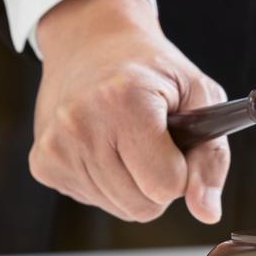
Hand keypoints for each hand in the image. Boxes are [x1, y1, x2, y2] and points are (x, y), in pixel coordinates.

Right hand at [30, 0, 229, 222]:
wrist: (94, 42)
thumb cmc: (155, 70)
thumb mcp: (200, 95)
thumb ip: (211, 156)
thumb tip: (207, 212)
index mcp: (125, 102)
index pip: (166, 184)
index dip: (183, 169)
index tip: (177, 141)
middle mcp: (81, 124)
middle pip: (144, 206)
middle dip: (160, 181)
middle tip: (155, 139)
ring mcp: (56, 146)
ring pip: (121, 209)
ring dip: (136, 183)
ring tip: (130, 138)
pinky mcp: (43, 163)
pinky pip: (96, 201)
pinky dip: (110, 182)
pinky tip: (107, 144)